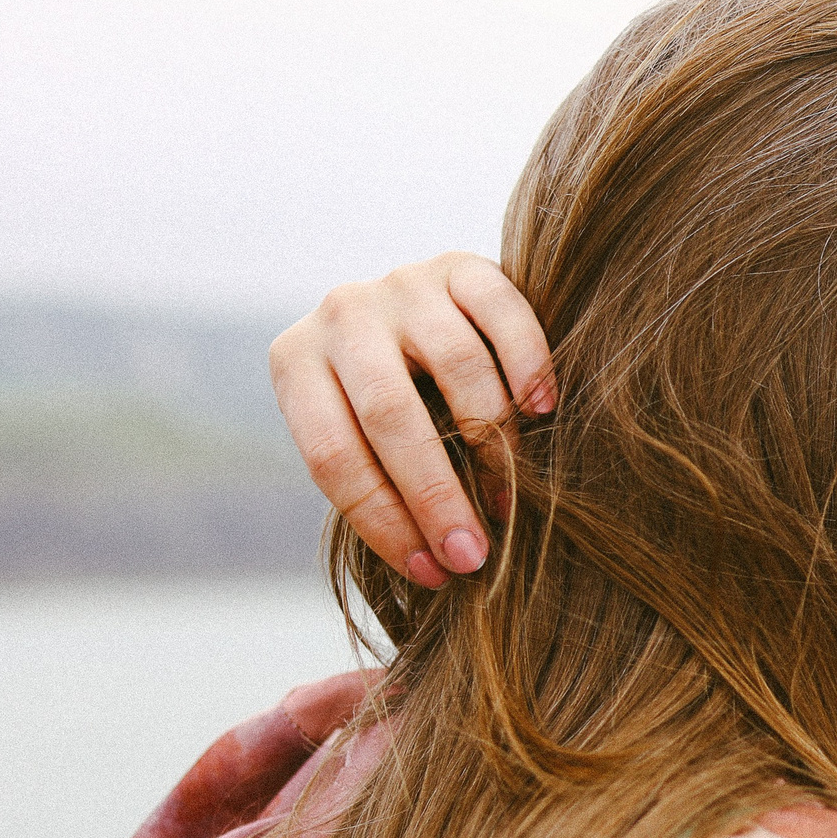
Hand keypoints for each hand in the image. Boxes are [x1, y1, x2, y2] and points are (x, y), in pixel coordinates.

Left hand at [269, 252, 553, 586]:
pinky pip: (502, 314)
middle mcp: (340, 313)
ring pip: (456, 367)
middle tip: (475, 556)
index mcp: (294, 363)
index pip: (332, 455)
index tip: (433, 572)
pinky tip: (542, 411)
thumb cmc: (385, 402)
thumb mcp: (354, 434)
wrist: (414, 312)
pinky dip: (527, 364)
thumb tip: (436, 569)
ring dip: (491, 444)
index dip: (382, 522)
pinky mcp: (460, 265)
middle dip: (436, 496)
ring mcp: (402, 283)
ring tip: (510, 498)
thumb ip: (375, 478)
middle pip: (391, 416)